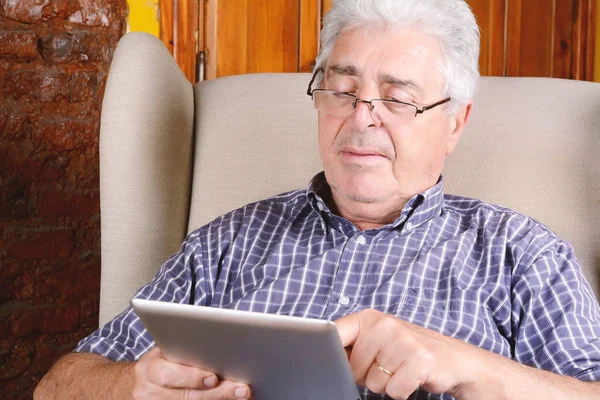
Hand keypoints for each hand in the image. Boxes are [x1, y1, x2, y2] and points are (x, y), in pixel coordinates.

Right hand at [132, 347, 251, 398]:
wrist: (144, 381)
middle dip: (217, 393)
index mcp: (148, 370)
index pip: (168, 375)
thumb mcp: (166, 351)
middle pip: (186, 396)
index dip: (192, 377)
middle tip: (241, 390)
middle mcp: (148, 391)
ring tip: (242, 396)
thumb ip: (185, 351)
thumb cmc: (161, 361)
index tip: (213, 378)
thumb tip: (218, 350)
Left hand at [335, 309, 481, 398]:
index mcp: (369, 318)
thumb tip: (326, 359)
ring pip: (373, 382)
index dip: (329, 352)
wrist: (451, 358)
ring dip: (386, 384)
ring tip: (400, 369)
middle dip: (367, 375)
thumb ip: (351, 345)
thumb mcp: (377, 339)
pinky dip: (401, 391)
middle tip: (387, 365)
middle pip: (353, 368)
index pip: (334, 333)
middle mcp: (384, 325)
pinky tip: (411, 377)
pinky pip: (393, 391)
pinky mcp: (418, 360)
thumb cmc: (406, 350)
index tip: (327, 360)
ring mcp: (402, 341)